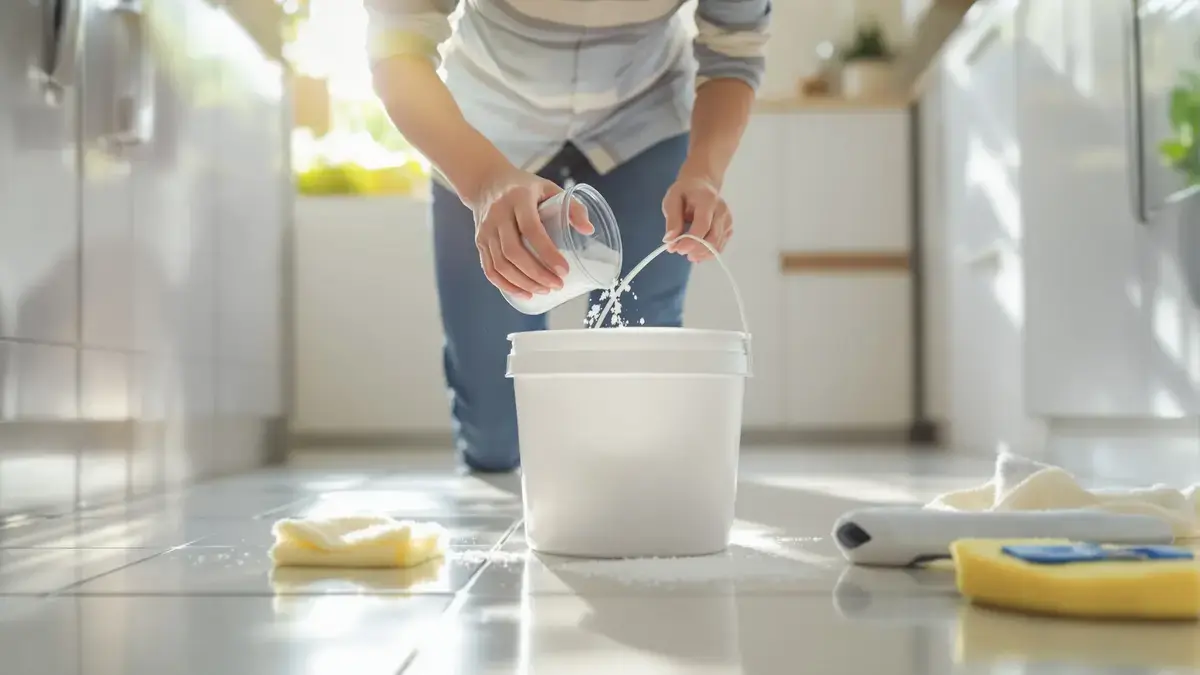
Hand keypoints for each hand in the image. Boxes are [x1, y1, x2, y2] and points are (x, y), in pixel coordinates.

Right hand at [466, 164, 592, 298]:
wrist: (485, 181)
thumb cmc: (523, 187)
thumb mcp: (549, 188)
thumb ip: (571, 206)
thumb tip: (588, 230)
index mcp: (518, 198)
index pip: (531, 229)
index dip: (547, 252)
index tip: (564, 270)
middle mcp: (498, 214)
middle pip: (514, 251)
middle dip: (536, 274)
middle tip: (557, 284)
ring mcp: (486, 229)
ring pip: (501, 264)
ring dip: (523, 283)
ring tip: (544, 290)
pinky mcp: (479, 241)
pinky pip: (489, 268)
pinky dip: (506, 285)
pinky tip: (524, 293)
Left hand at [661, 167, 731, 261]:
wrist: (702, 185)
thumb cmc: (685, 192)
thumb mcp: (672, 199)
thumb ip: (672, 219)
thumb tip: (670, 240)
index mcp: (708, 200)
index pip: (703, 225)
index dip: (691, 241)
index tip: (677, 249)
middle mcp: (722, 211)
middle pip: (713, 238)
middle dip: (695, 250)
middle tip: (679, 250)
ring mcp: (727, 221)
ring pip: (717, 245)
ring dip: (700, 254)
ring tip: (686, 253)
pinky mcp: (729, 229)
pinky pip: (719, 247)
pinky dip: (706, 253)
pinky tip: (695, 252)